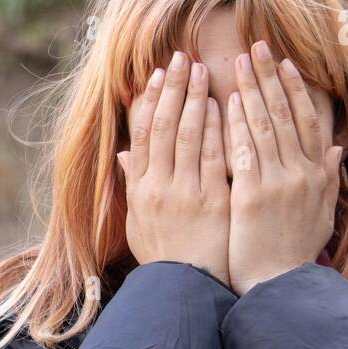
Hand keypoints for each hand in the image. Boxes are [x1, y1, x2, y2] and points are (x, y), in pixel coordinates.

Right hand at [117, 51, 229, 285]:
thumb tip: (126, 157)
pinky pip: (212, 157)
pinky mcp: (211, 202)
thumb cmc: (164, 258)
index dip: (148, 101)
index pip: (142, 134)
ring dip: (194, 99)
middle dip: (172, 89)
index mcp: (139, 189)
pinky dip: (215, 128)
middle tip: (181, 58)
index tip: (156, 75)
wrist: (184, 290)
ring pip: (186, 135)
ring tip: (201, 70)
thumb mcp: (138, 223)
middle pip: (162, 126)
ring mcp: (184, 193)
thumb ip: (133, 187)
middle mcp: (158, 186)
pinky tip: (221, 104)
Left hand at [225, 41, 343, 295]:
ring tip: (240, 61)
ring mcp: (279, 183)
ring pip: (266, 126)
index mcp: (318, 176)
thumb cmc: (294, 254)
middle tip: (256, 46)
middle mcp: (302, 173)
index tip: (284, 63)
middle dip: (270, 77)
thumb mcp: (323, 215)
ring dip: (252, 90)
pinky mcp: (254, 195)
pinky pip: (245, 151)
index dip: (296, 90)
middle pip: (286, 115)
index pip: (309, 122)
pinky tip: (230, 100)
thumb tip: (338, 150)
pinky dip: (239, 124)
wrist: (280, 288)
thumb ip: (329, 180)